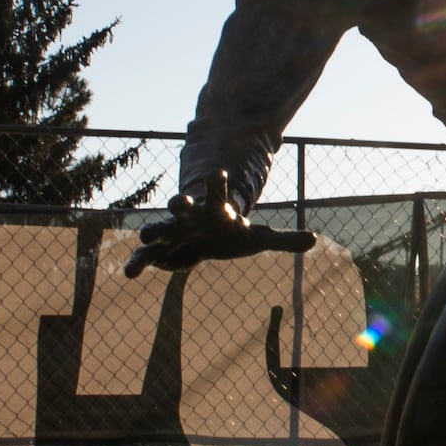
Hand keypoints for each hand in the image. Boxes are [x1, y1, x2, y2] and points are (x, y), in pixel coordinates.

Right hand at [122, 172, 312, 275]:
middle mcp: (191, 217)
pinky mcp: (161, 251)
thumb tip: (315, 239)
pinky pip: (147, 256)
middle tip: (179, 201)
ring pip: (161, 229)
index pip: (218, 192)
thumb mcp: (259, 238)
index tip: (219, 171)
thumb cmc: (232, 234)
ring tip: (146, 236)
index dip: (219, 183)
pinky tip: (129, 274)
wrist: (203, 236)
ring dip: (154, 231)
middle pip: (185, 207)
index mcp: (216, 211)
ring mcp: (174, 232)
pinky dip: (138, 264)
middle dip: (181, 204)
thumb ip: (284, 239)